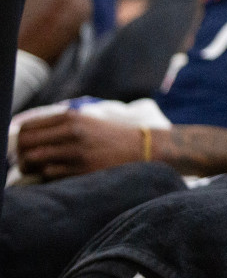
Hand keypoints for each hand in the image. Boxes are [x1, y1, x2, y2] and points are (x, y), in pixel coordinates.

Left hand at [16, 111, 144, 178]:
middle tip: (27, 159)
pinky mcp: (82, 169)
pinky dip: (47, 174)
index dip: (20, 138)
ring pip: (33, 160)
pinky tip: (57, 172)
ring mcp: (76, 151)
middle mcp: (72, 132)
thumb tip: (26, 133)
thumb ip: (59, 123)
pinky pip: (49, 174)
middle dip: (21, 153)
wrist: (141, 147)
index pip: (27, 127)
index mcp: (71, 117)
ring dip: (30, 166)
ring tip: (37, 168)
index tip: (26, 145)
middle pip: (25, 143)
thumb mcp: (86, 119)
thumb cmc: (110, 135)